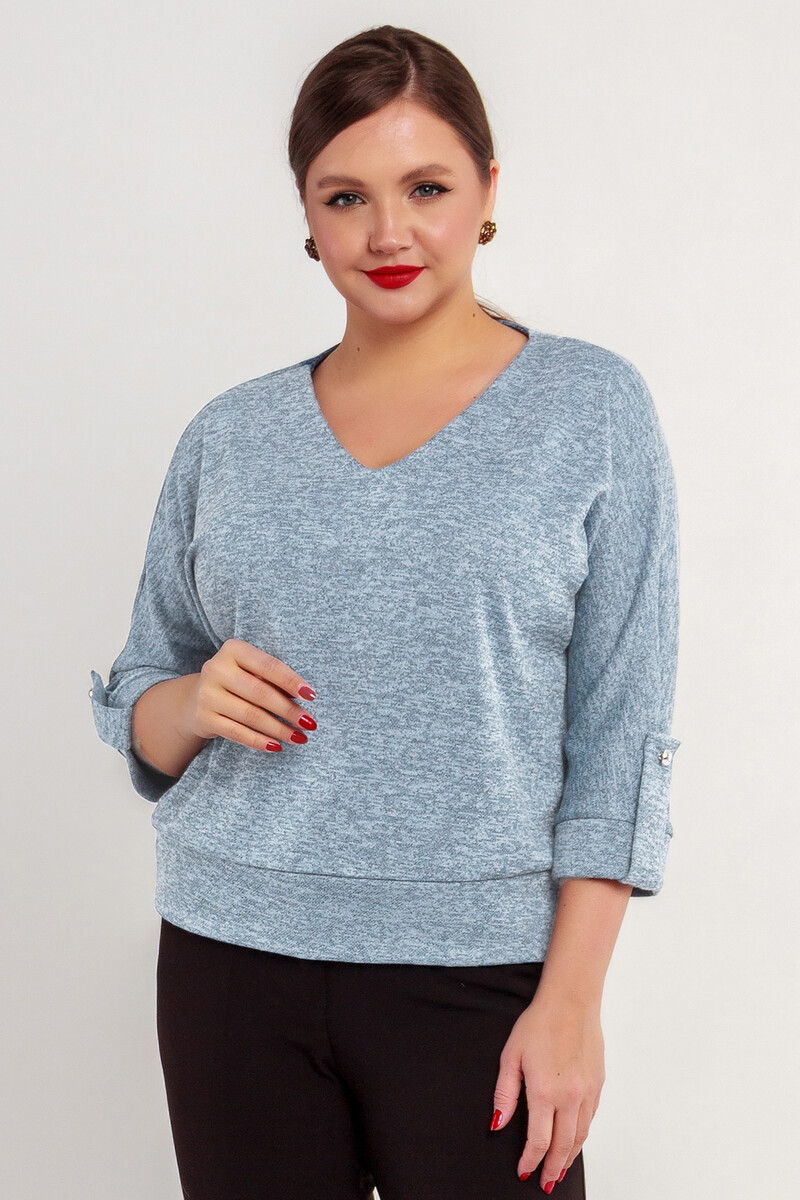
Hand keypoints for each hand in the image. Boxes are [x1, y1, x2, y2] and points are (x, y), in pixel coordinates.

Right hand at [182, 638, 317, 752]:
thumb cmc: (237, 682)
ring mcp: (207, 694)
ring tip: (299, 737)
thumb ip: (272, 679)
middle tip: (310, 723)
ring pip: (251, 715)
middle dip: (289, 710)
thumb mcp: (251, 671)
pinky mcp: (203, 718)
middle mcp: (216, 669)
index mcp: (233, 650)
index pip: (268, 666)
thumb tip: (305, 697)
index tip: (312, 696)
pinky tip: (277, 746)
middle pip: (260, 693)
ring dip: (279, 729)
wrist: (196, 698)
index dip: (291, 681)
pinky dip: (259, 741)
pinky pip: (237, 733)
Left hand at [490, 992, 604, 1190]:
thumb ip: (504, 1094)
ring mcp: (587, 1091)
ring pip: (581, 1136)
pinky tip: (574, 1140)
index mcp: (545, 1091)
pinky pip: (591, 1118)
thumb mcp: (511, 1056)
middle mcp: (570, 1096)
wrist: (571, 1001)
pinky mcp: (598, 1084)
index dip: (530, 1160)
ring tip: (560, 1170)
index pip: (539, 1140)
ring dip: (570, 1157)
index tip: (523, 1171)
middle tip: (546, 1183)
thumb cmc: (539, 1023)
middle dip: (553, 1169)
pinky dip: (582, 1136)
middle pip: (563, 1146)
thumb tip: (498, 1124)